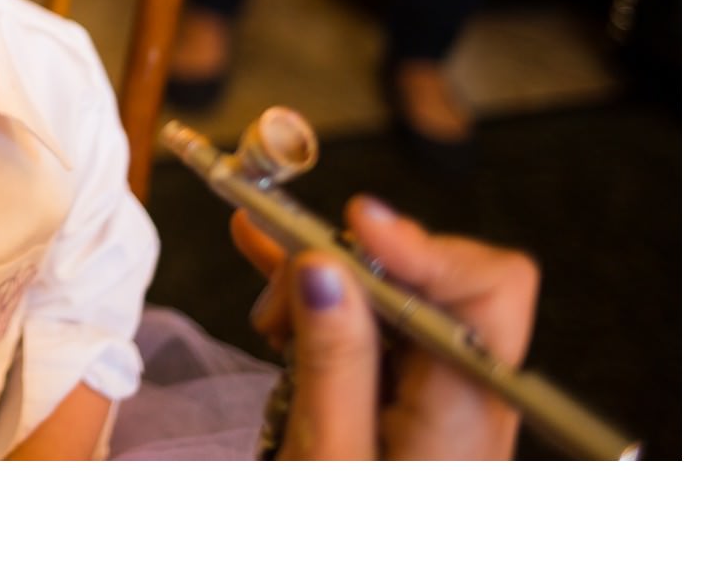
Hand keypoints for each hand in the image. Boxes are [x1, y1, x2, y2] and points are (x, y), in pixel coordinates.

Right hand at [233, 196, 538, 458]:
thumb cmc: (346, 535)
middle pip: (434, 277)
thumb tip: (324, 266)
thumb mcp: (324, 459)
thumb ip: (331, 361)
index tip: (354, 225)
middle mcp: (467, 390)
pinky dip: (322, 291)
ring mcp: (438, 388)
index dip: (423, 244)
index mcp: (466, 411)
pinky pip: (371, 318)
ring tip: (270, 318)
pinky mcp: (405, 390)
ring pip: (393, 290)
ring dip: (325, 283)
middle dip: (352, 263)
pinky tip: (267, 261)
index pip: (487, 289)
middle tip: (284, 288)